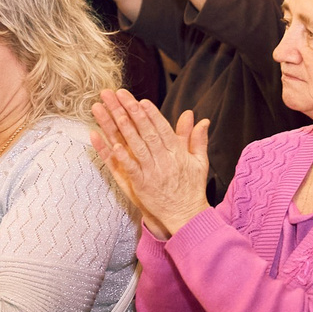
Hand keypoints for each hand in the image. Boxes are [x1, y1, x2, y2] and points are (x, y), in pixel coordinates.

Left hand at [89, 89, 210, 238]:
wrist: (187, 215)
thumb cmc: (192, 188)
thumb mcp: (199, 161)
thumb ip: (197, 138)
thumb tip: (200, 119)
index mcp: (177, 153)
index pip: (163, 128)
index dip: (151, 114)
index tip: (141, 101)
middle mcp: (164, 160)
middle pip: (146, 132)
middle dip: (133, 112)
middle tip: (120, 96)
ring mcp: (152, 172)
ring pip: (136, 146)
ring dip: (124, 128)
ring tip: (113, 112)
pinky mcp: (142, 185)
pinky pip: (131, 168)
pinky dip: (123, 157)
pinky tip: (112, 144)